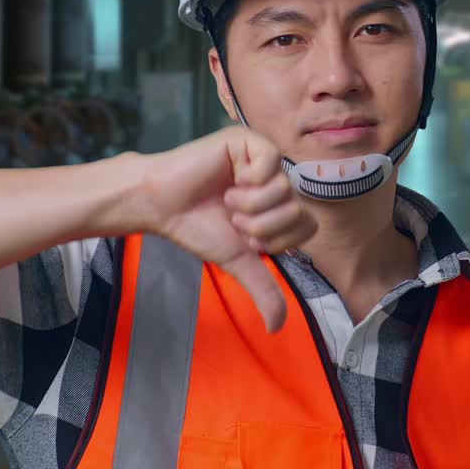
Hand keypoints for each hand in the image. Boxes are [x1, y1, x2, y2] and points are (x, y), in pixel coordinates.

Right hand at [138, 126, 316, 331]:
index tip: (247, 238)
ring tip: (226, 199)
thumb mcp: (237, 261)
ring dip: (249, 205)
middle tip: (233, 218)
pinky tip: (228, 179)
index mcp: (278, 206)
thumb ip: (262, 289)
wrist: (162, 205)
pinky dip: (248, 180)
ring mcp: (264, 159)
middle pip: (297, 209)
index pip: (308, 226)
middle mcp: (276, 181)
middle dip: (260, 226)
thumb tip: (277, 327)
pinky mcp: (248, 141)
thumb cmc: (196, 226)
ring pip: (283, 189)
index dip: (277, 239)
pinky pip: (271, 163)